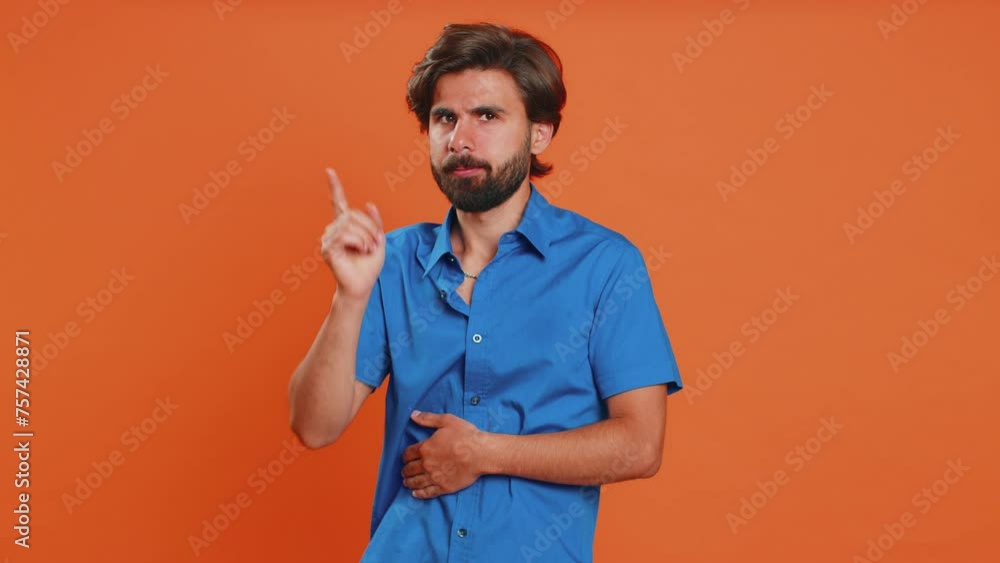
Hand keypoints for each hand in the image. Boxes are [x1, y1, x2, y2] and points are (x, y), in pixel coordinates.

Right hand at [320, 168, 384, 299]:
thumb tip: (369, 203)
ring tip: (367, 249)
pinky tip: (361, 250)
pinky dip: (358, 241)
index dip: (334, 187)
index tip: (329, 171)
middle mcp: (334, 229)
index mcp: (345, 226)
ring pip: (349, 224)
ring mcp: (329, 238)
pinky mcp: (328, 249)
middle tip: (374, 243)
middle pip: (352, 214)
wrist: (362, 285)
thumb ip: (375, 222)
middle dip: (369, 227)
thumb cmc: (369, 265)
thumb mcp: (378, 240)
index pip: (338, 203)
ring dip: (365, 236)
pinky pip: (344, 235)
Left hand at [401, 411, 483, 498]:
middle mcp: (426, 464)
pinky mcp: (444, 487)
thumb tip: (413, 414)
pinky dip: (419, 494)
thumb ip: (428, 419)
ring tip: (406, 482)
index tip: (405, 457)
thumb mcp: (447, 421)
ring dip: (409, 482)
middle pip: (410, 469)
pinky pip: (427, 493)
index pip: (408, 454)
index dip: (405, 456)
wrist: (481, 453)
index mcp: (425, 448)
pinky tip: (415, 494)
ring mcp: (435, 477)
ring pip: (416, 482)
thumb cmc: (466, 435)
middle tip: (404, 471)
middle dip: (405, 470)